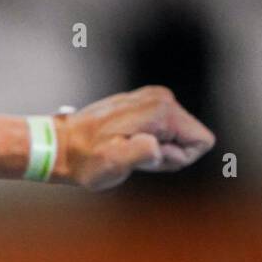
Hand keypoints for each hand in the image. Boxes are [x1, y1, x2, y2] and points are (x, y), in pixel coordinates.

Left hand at [56, 85, 215, 191]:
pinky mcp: (143, 102)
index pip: (201, 141)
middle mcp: (161, 97)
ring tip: (124, 149)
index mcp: (162, 110)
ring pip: (176, 133)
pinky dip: (146, 140)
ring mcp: (152, 97)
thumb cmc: (86, 160)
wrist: (60, 145)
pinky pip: (162, 128)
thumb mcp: (114, 164)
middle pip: (189, 136)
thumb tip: (158, 146)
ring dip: (155, 148)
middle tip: (131, 155)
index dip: (177, 158)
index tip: (147, 158)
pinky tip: (122, 142)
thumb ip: (142, 154)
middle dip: (167, 153)